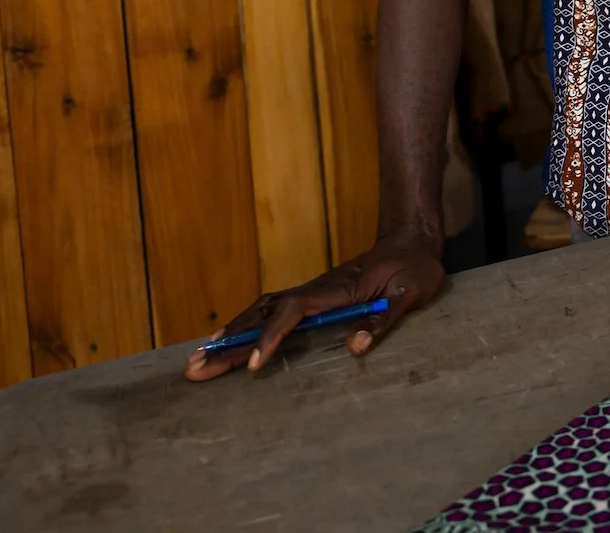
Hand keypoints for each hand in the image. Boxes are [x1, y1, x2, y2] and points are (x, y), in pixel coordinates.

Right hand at [184, 225, 447, 380]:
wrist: (413, 242)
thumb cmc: (414, 269)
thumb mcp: (410, 293)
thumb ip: (383, 319)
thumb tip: (356, 347)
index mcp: (337, 289)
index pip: (293, 313)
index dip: (271, 337)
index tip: (252, 364)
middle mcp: (316, 290)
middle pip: (264, 313)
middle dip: (231, 341)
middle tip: (195, 367)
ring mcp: (312, 293)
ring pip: (262, 311)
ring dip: (232, 335)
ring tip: (199, 360)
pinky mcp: (313, 299)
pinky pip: (271, 313)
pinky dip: (247, 328)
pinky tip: (230, 344)